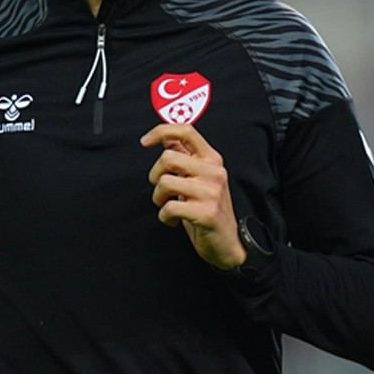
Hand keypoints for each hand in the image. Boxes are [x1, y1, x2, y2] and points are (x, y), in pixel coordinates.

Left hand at [142, 123, 245, 269]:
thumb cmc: (208, 209)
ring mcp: (211, 192)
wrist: (228, 242)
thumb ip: (185, 157)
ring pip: (165, 182)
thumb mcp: (198, 177)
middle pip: (168, 158)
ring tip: (169, 205)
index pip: (186, 131)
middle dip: (155, 175)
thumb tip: (166, 138)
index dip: (160, 131)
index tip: (145, 142)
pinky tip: (173, 219)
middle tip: (162, 189)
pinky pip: (169, 207)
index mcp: (212, 159)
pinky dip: (164, 216)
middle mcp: (214, 172)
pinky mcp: (205, 213)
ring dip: (159, 198)